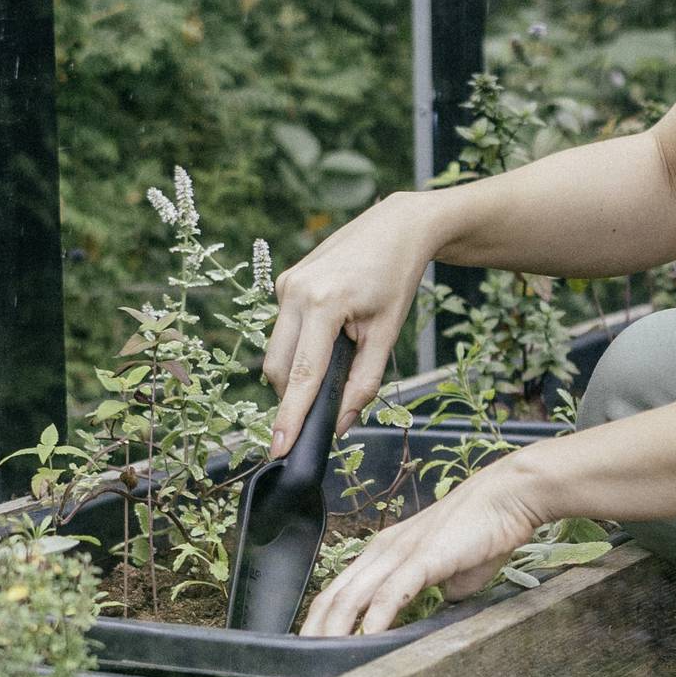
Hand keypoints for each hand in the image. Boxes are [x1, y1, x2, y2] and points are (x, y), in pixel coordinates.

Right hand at [264, 193, 444, 454]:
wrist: (395, 226)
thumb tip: (341, 425)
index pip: (302, 375)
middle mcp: (294, 292)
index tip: (280, 450)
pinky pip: (284, 330)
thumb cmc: (397, 279)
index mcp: (323, 304)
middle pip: (280, 368)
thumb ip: (364, 383)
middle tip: (324, 409)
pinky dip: (302, 346)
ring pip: (277, 351)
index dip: (290, 417)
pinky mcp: (284, 281)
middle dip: (295, 396)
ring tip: (337, 360)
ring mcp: (285, 285)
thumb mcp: (388, 334)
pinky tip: (330, 334)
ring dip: (298, 370)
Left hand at [301, 460, 549, 637]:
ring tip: (325, 660)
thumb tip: (438, 614)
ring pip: (353, 597)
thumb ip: (437, 592)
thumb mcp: (453, 572)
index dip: (321, 621)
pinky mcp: (424, 557)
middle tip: (303, 665)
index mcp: (385, 552)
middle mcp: (383, 551)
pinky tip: (367, 640)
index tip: (314, 649)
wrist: (508, 497)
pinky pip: (392, 592)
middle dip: (316, 633)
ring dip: (336, 632)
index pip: (339, 591)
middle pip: (334, 597)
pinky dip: (375, 619)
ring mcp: (400, 553)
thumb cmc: (485, 531)